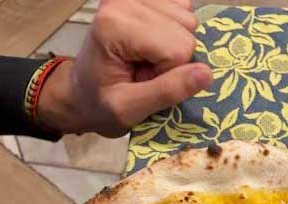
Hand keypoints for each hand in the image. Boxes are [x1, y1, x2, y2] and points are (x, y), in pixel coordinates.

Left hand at [37, 0, 212, 136]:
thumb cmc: (100, 105)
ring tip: (146, 60)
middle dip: (173, 59)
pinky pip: (182, 7)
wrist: (80, 94)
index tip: (144, 83)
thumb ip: (167, 91)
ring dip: (173, 46)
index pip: (177, 48)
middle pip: (185, 28)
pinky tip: (153, 44)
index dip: (169, 73)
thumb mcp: (130, 110)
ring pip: (187, 17)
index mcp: (115, 24)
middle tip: (144, 72)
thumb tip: (207, 73)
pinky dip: (174, 31)